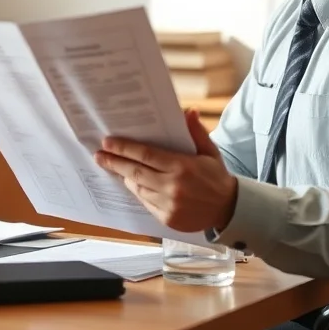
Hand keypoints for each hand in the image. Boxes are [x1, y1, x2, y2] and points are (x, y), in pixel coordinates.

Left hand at [94, 108, 237, 232]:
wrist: (229, 209)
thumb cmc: (216, 177)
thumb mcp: (209, 151)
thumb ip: (196, 131)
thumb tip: (187, 111)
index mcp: (182, 166)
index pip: (145, 154)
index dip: (124, 148)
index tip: (107, 142)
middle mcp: (172, 186)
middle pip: (134, 172)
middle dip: (114, 162)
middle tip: (99, 155)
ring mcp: (169, 205)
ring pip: (137, 188)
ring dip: (125, 177)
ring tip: (115, 167)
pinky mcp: (167, 218)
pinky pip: (145, 202)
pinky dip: (138, 192)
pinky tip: (133, 183)